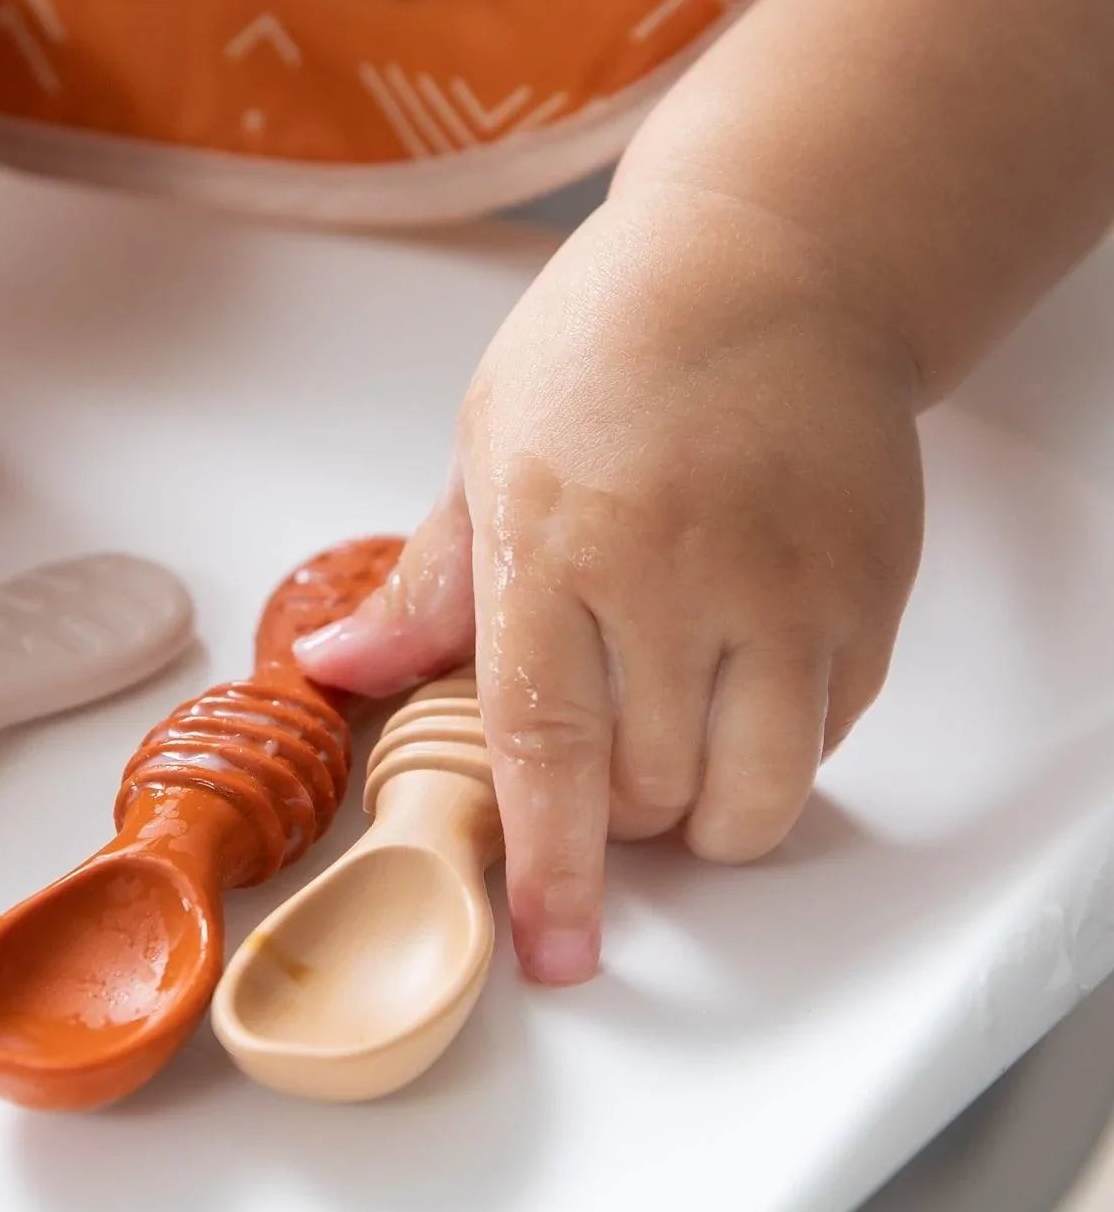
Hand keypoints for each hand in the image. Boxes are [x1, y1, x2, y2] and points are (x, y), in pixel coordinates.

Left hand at [297, 186, 924, 983]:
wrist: (770, 260)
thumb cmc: (609, 344)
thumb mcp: (487, 447)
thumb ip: (428, 585)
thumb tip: (338, 671)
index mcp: (556, 542)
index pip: (545, 748)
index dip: (547, 868)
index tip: (551, 951)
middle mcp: (679, 576)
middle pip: (650, 794)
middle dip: (614, 823)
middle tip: (594, 768)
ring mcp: (790, 586)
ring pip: (757, 794)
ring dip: (705, 813)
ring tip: (672, 746)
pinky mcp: (873, 587)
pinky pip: (831, 734)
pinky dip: (780, 747)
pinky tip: (742, 679)